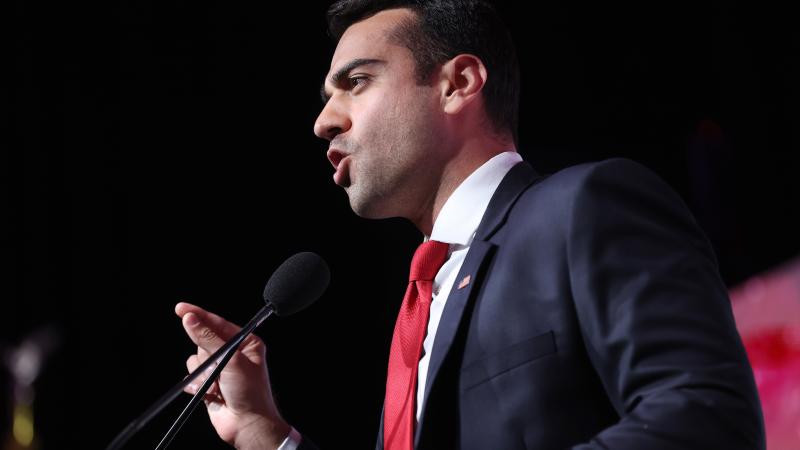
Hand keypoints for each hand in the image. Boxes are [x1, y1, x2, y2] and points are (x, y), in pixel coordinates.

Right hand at [175, 302, 290, 449]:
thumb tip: (191, 319)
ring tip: (218, 384)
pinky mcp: (209, 383)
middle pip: (203, 342)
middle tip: (217, 368)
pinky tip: (210, 393)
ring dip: (203, 373)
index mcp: (245, 343)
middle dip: (207, 356)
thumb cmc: (251, 393)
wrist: (247, 425)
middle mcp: (232, 354)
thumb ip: (208, 339)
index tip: (181, 308)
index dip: (199, 315)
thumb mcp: (231, 361)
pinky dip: (198, 385)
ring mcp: (220, 369)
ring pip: (195, 359)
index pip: (218, 323)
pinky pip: (192, 376)